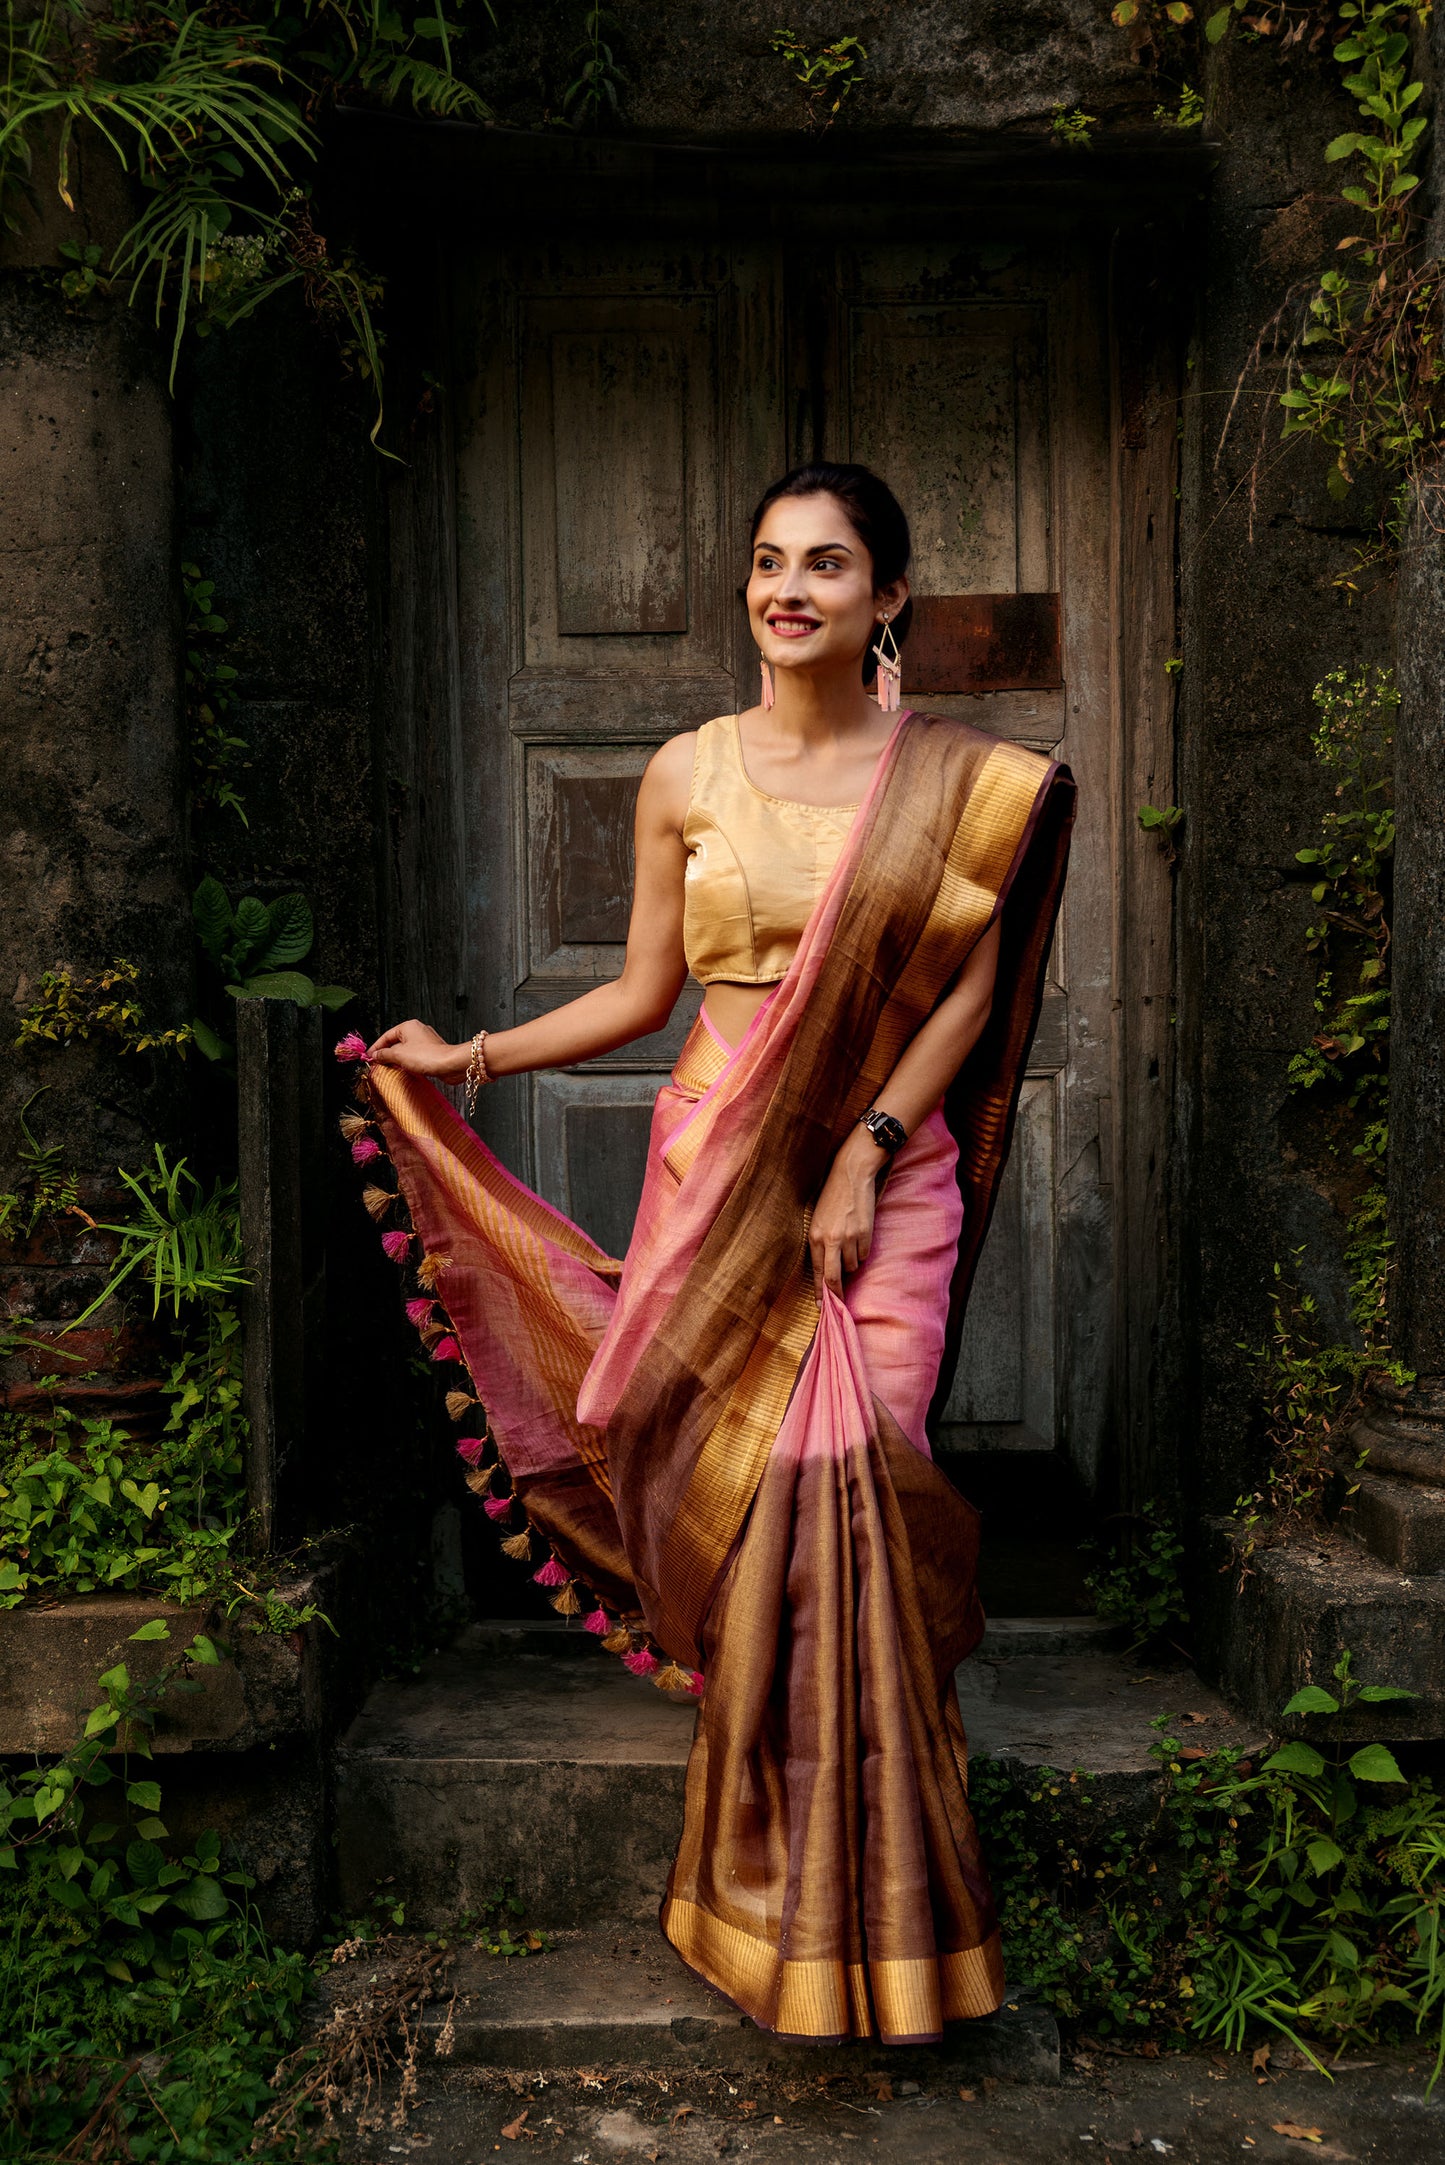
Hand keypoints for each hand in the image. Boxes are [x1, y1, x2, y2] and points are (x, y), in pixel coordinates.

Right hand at [366, 1018, 465, 1078]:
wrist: (450, 1064)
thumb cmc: (427, 1056)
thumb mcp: (399, 1055)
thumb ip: (384, 1055)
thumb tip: (375, 1055)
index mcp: (408, 1026)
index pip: (386, 1036)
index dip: (376, 1047)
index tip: (368, 1056)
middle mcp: (417, 1031)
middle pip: (395, 1042)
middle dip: (386, 1054)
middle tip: (376, 1064)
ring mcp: (425, 1042)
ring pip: (405, 1050)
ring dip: (396, 1060)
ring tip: (387, 1069)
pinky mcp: (431, 1053)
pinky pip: (414, 1057)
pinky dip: (407, 1063)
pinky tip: (403, 1071)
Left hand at [808, 1133, 885, 1296]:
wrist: (850, 1176)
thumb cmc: (832, 1198)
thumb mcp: (818, 1221)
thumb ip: (821, 1245)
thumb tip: (827, 1272)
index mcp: (815, 1237)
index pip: (818, 1272)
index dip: (821, 1292)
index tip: (822, 1306)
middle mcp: (830, 1240)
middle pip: (834, 1277)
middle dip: (837, 1293)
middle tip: (840, 1301)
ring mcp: (848, 1237)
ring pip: (852, 1266)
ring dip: (851, 1262)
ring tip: (849, 1244)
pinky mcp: (864, 1233)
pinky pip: (864, 1255)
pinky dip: (862, 1251)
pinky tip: (859, 1236)